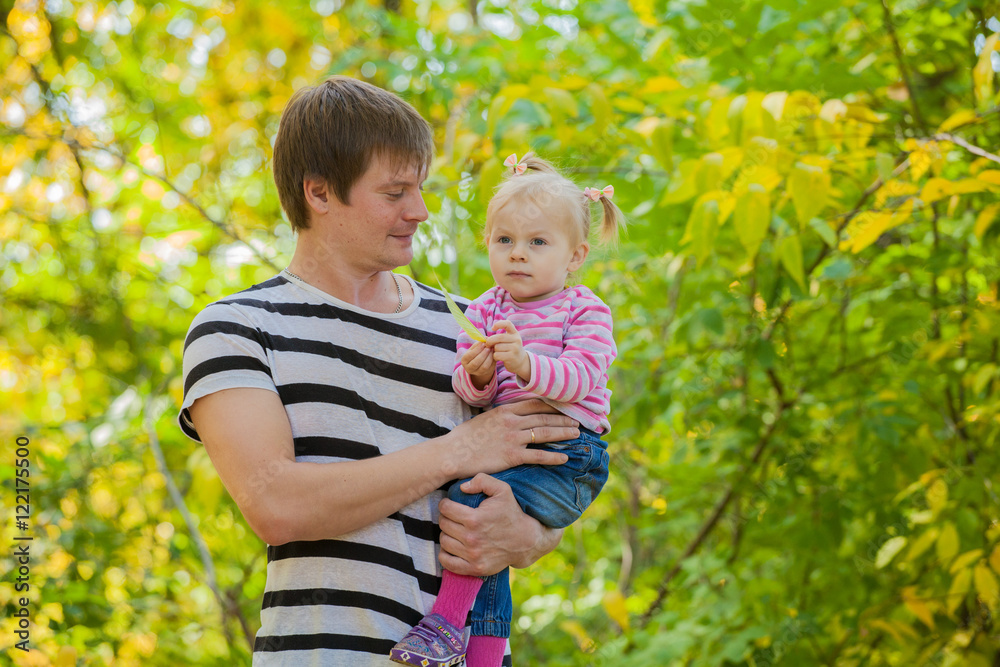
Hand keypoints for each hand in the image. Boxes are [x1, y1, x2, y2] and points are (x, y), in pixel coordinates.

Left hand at [438, 473, 563, 575]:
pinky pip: (447, 562)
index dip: (445, 504)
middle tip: (452, 516)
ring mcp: (473, 555)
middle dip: (445, 517)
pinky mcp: (475, 568)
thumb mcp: (502, 490)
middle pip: (443, 525)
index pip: (445, 509)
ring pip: (444, 542)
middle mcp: (471, 539)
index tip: (449, 504)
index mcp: (474, 519)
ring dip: (446, 534)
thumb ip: (482, 480)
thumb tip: (462, 487)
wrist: (526, 540)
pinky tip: (452, 546)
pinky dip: (445, 554)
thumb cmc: (512, 513)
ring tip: (454, 530)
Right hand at [441, 399, 578, 478]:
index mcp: (505, 410)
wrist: (453, 452)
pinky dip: (554, 456)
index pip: (535, 404)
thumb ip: (501, 416)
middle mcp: (512, 422)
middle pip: (544, 418)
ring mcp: (513, 438)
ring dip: (563, 434)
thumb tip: (512, 415)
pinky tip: (564, 458)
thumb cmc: (465, 437)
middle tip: (578, 421)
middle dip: (563, 419)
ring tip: (576, 435)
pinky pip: (538, 456)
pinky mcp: (512, 456)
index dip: (552, 405)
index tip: (564, 407)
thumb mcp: (485, 418)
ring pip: (545, 434)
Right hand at [460, 341, 495, 389]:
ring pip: (484, 366)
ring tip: (492, 350)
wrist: (480, 364)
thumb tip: (487, 338)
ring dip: (489, 357)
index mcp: (464, 360)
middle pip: (476, 362)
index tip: (483, 343)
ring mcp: (477, 373)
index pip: (469, 355)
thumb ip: (479, 343)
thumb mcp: (475, 348)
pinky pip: (490, 368)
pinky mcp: (486, 373)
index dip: (477, 349)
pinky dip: (493, 360)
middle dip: (483, 354)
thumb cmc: (476, 353)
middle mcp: (469, 368)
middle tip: (489, 347)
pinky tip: (494, 354)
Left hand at [488, 320, 529, 381]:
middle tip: (488, 344)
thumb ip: (499, 337)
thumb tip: (485, 339)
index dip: (498, 324)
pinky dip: (494, 356)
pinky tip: (498, 357)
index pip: (507, 324)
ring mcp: (515, 348)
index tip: (492, 328)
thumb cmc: (510, 349)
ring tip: (497, 352)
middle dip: (490, 341)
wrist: (520, 362)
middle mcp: (516, 340)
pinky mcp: (511, 357)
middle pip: (499, 337)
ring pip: (497, 347)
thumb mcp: (508, 340)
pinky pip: (497, 355)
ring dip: (493, 350)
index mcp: (515, 333)